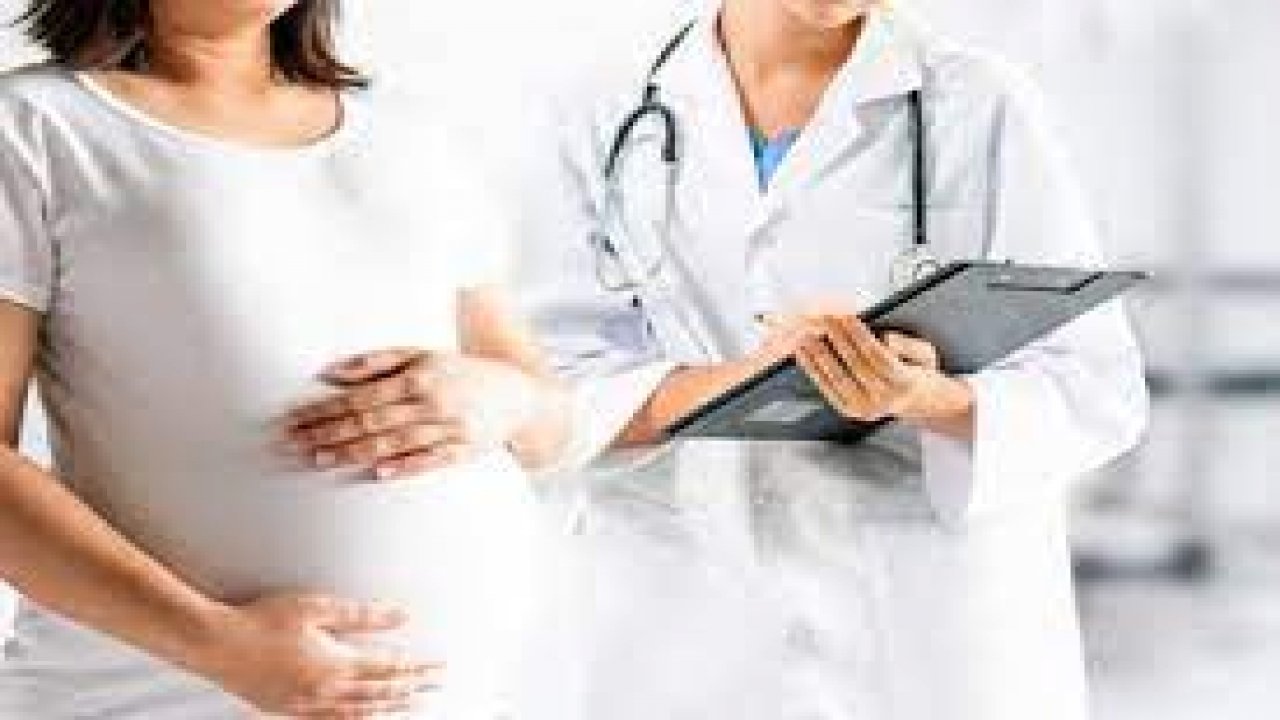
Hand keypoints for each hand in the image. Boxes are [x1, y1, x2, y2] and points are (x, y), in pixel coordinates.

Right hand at [190, 593, 439, 717]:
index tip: (438, 667)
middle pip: (380, 693)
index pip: (389, 669)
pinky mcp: (287, 709)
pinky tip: (361, 718)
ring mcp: (306, 705)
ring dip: (389, 708)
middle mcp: (325, 691)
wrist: (215, 644)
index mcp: (336, 665)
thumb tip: (400, 615)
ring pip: (358, 712)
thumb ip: (362, 615)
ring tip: (411, 706)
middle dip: (412, 689)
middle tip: (435, 686)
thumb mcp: (317, 608)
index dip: (418, 668)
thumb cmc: (262, 620)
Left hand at [280, 348, 540, 478]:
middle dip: (328, 431)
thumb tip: (330, 372)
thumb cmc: (462, 372)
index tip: (294, 418)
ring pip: (394, 442)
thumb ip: (377, 362)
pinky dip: (405, 466)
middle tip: (293, 442)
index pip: (361, 396)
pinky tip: (378, 473)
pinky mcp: (464, 450)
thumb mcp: (423, 355)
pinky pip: (431, 460)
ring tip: (319, 458)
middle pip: (370, 420)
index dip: (325, 408)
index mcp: (418, 376)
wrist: (517, 395)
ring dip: (354, 451)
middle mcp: (432, 401)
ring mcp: (450, 428)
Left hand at [791, 314, 973, 430]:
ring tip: (805, 333)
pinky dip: (813, 370)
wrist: (918, 401)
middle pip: (854, 364)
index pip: (876, 353)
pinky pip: (829, 389)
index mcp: (904, 381)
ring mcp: (866, 407)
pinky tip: (803, 354)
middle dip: (836, 338)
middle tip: (821, 317)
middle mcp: (884, 398)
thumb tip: (885, 339)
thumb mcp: (926, 353)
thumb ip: (908, 344)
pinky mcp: (850, 411)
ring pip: (838, 377)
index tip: (844, 314)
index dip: (858, 333)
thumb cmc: (918, 371)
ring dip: (819, 354)